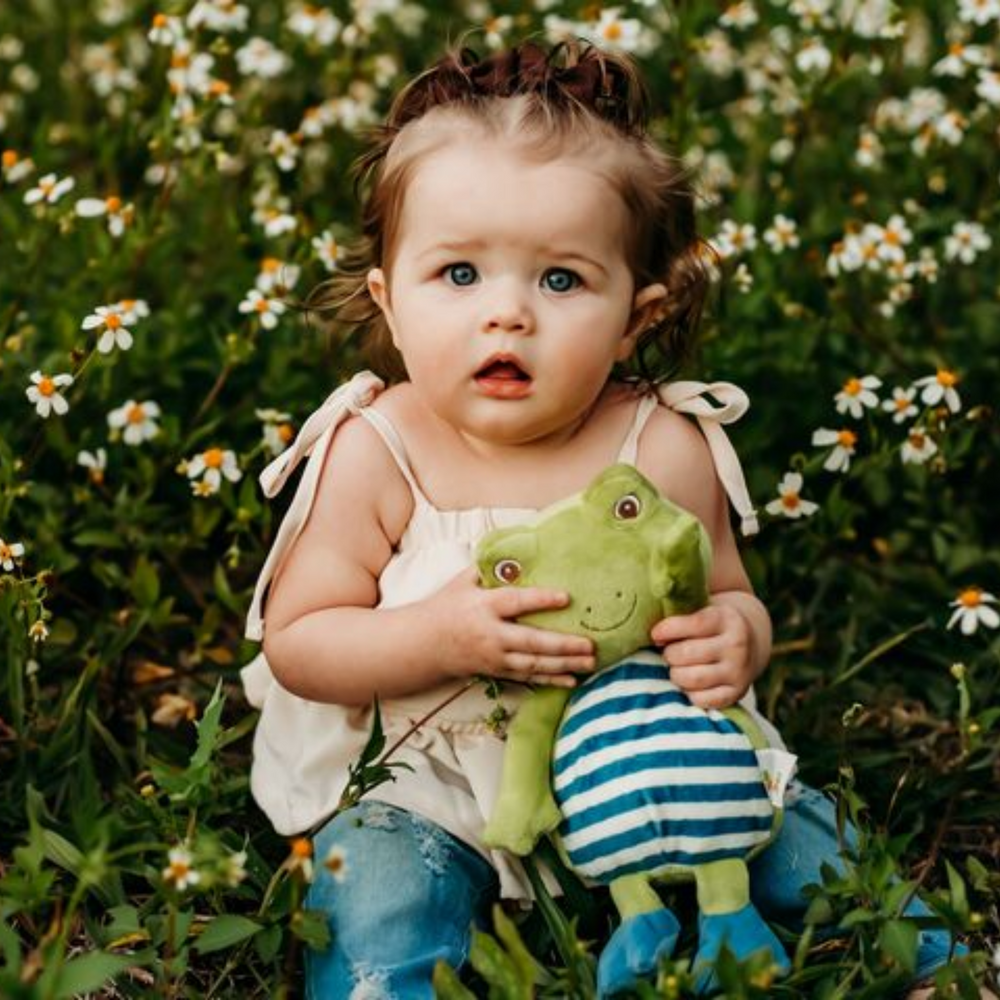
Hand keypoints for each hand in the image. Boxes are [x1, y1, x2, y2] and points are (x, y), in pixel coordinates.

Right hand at [427, 567, 594, 686]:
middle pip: (531, 642)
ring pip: (533, 664)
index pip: (516, 602)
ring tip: (590, 662)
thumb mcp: (463, 581)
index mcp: (483, 606)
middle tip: (590, 644)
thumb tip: (516, 548)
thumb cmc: (447, 606)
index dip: (541, 600)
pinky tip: (572, 680)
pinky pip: (528, 678)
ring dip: (563, 665)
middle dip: (562, 645)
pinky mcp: (497, 672)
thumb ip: (489, 567)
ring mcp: (495, 657)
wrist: (424, 643)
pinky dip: (550, 680)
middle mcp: (491, 635)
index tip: (566, 597)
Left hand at [650, 602, 752, 708]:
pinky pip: (703, 700)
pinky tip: (690, 683)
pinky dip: (690, 693)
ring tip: (677, 668)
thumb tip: (656, 625)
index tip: (656, 634)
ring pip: (692, 679)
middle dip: (669, 654)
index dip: (666, 630)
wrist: (752, 640)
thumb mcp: (703, 607)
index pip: (692, 624)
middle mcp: (736, 645)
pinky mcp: (738, 692)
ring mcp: (739, 671)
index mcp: (726, 618)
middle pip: (686, 654)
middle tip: (669, 653)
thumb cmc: (712, 624)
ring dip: (676, 674)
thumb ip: (679, 610)